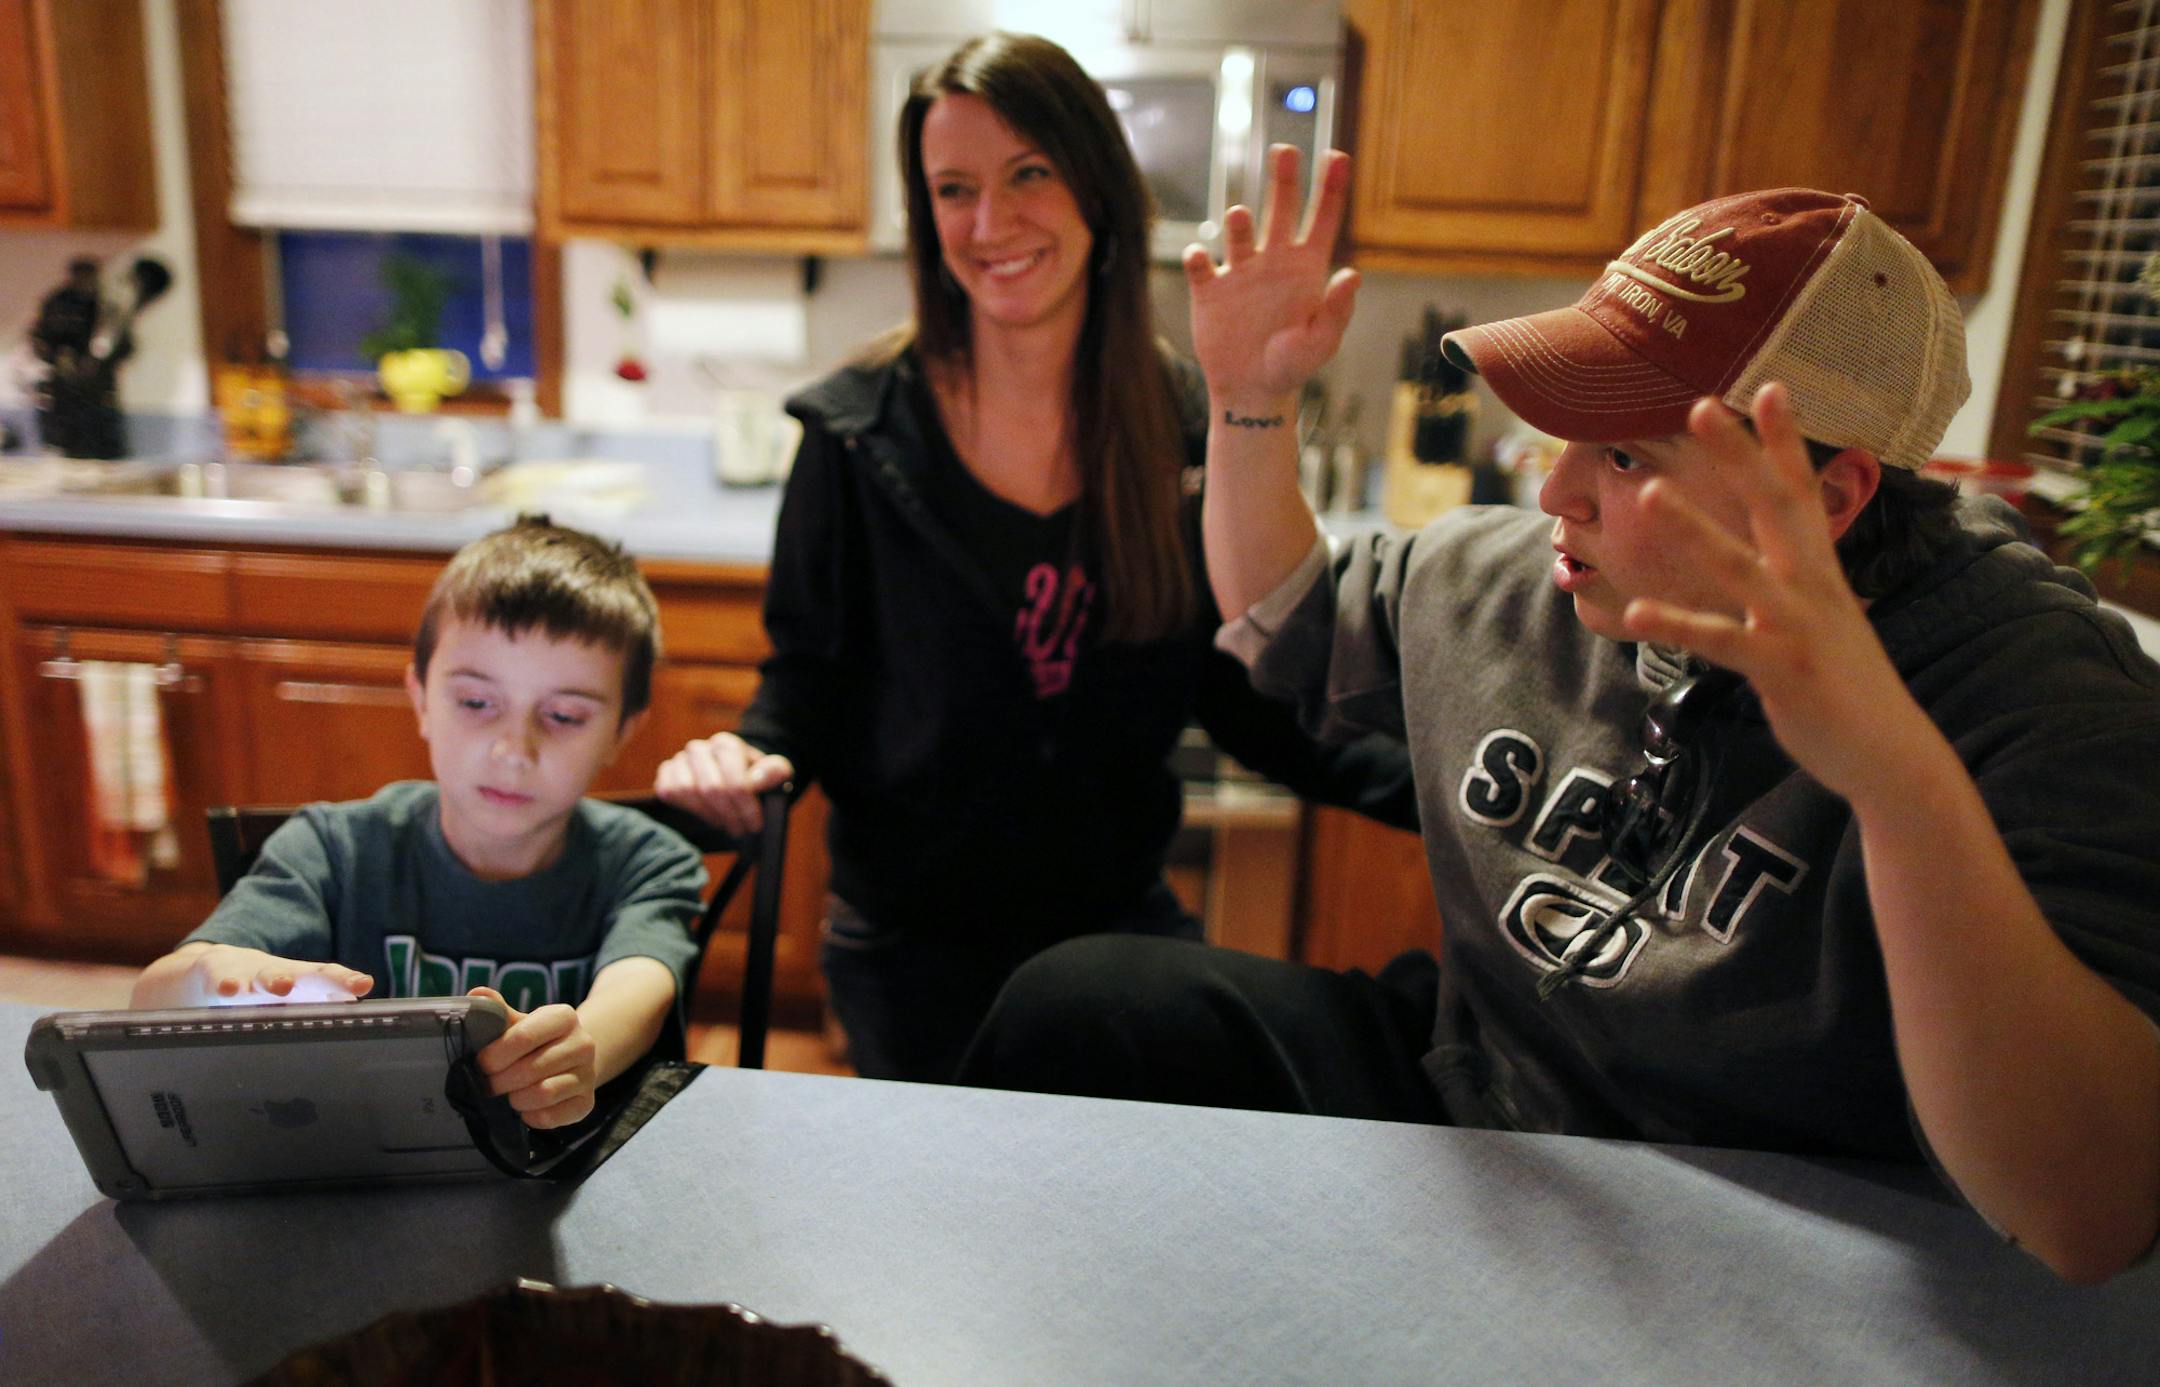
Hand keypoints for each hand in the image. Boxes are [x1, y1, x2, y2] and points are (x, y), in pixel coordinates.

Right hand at [186, 945, 371, 1005]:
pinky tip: (230, 991)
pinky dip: (227, 987)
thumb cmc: (267, 990)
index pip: (330, 979)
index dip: (347, 981)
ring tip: (283, 986)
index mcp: (303, 981)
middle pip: (307, 975)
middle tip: (348, 985)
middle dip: (329, 980)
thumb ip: (325, 1003)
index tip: (364, 985)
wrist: (217, 969)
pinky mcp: (219, 979)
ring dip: (275, 980)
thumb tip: (356, 1016)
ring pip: (264, 978)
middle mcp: (281, 975)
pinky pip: (223, 984)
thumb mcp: (296, 996)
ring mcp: (250, 977)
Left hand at [469, 986, 598, 1129]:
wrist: (572, 1059)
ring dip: (516, 1099)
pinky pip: (553, 1116)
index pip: (524, 1036)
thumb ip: (498, 1011)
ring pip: (543, 1093)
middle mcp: (583, 1044)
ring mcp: (588, 1074)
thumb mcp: (521, 1022)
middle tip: (488, 1084)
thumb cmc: (538, 1041)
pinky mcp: (587, 1102)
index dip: (495, 1054)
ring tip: (508, 1095)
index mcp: (564, 1017)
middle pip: (531, 1068)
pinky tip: (526, 1109)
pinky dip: (532, 1117)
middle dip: (500, 1081)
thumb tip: (476, 995)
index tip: (480, 1063)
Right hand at [654, 731, 792, 836]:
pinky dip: (687, 808)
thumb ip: (774, 772)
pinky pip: (668, 792)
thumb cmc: (756, 775)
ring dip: (708, 814)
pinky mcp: (665, 773)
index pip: (735, 780)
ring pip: (686, 791)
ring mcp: (679, 760)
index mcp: (726, 744)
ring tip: (724, 823)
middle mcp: (699, 748)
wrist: (737, 774)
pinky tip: (705, 814)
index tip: (755, 824)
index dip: (746, 807)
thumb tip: (756, 780)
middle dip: (729, 815)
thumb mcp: (775, 772)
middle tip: (740, 830)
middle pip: (710, 788)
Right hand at [1184, 146, 1359, 404]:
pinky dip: (1199, 258)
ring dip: (1239, 222)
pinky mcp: (1210, 291)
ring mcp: (1241, 273)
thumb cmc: (1292, 367)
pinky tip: (1201, 258)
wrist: (1251, 392)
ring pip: (1239, 232)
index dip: (1332, 187)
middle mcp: (1274, 261)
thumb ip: (1337, 310)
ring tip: (1240, 216)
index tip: (1338, 156)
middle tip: (1285, 150)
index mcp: (1306, 269)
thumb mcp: (1321, 342)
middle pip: (1281, 209)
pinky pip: (1201, 266)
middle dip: (1284, 179)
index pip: (1323, 219)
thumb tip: (1352, 274)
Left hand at [1619, 383, 1930, 801]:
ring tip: (1651, 492)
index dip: (1785, 441)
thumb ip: (1797, 586)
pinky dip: (1678, 626)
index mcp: (1821, 571)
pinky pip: (1721, 641)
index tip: (1768, 386)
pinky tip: (1635, 614)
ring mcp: (1797, 623)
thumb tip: (1779, 561)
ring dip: (1693, 527)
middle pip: (1774, 505)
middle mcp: (1812, 586)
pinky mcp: (1780, 667)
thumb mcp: (1826, 622)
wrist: (1891, 755)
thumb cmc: (1848, 687)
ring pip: (1738, 565)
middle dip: (1741, 454)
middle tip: (1701, 404)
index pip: (1802, 492)